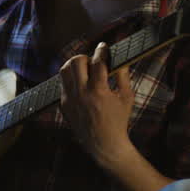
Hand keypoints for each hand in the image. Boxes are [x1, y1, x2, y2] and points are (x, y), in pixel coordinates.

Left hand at [59, 42, 135, 171]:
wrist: (103, 144)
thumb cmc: (118, 120)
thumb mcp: (126, 97)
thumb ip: (123, 76)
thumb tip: (119, 59)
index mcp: (99, 91)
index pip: (97, 62)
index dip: (101, 51)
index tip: (103, 46)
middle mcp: (81, 94)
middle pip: (76, 61)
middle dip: (85, 57)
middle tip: (93, 61)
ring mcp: (69, 99)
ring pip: (64, 70)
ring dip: (74, 65)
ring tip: (84, 70)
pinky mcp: (63, 105)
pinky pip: (62, 84)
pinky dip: (71, 79)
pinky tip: (81, 83)